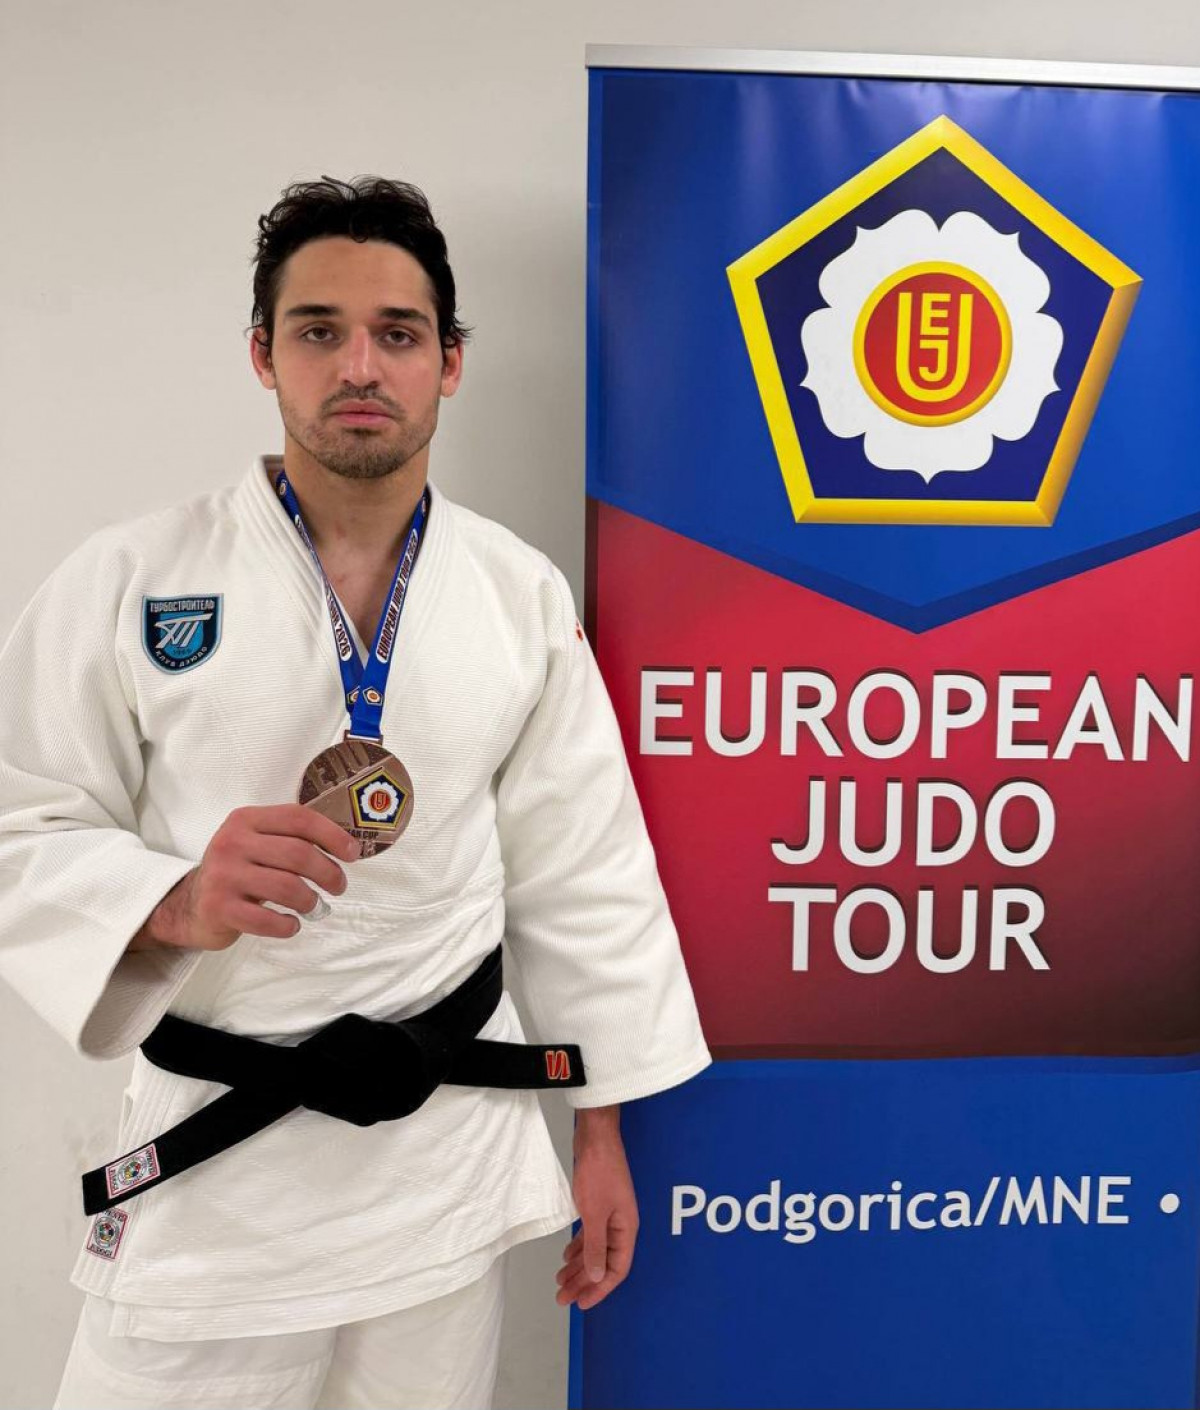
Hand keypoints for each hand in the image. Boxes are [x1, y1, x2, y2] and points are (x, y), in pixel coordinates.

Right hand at [128, 804, 360, 952]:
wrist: (190, 905)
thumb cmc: (238, 872)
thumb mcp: (257, 843)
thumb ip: (291, 838)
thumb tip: (346, 847)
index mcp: (246, 819)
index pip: (299, 818)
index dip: (332, 835)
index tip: (352, 854)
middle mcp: (232, 842)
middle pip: (298, 853)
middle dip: (328, 872)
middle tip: (338, 886)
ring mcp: (223, 875)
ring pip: (288, 887)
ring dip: (310, 900)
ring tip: (312, 906)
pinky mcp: (219, 907)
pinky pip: (267, 920)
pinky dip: (288, 925)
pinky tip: (291, 924)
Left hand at [555, 1105, 638, 1310]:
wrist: (595, 1137)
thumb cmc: (598, 1172)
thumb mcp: (594, 1214)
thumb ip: (595, 1247)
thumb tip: (598, 1277)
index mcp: (626, 1229)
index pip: (617, 1270)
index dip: (599, 1289)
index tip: (580, 1303)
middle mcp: (620, 1225)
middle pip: (604, 1262)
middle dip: (583, 1281)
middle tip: (562, 1296)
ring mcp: (610, 1214)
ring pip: (594, 1249)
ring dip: (578, 1266)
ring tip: (560, 1280)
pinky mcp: (598, 1205)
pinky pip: (590, 1234)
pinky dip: (578, 1247)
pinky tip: (566, 1255)